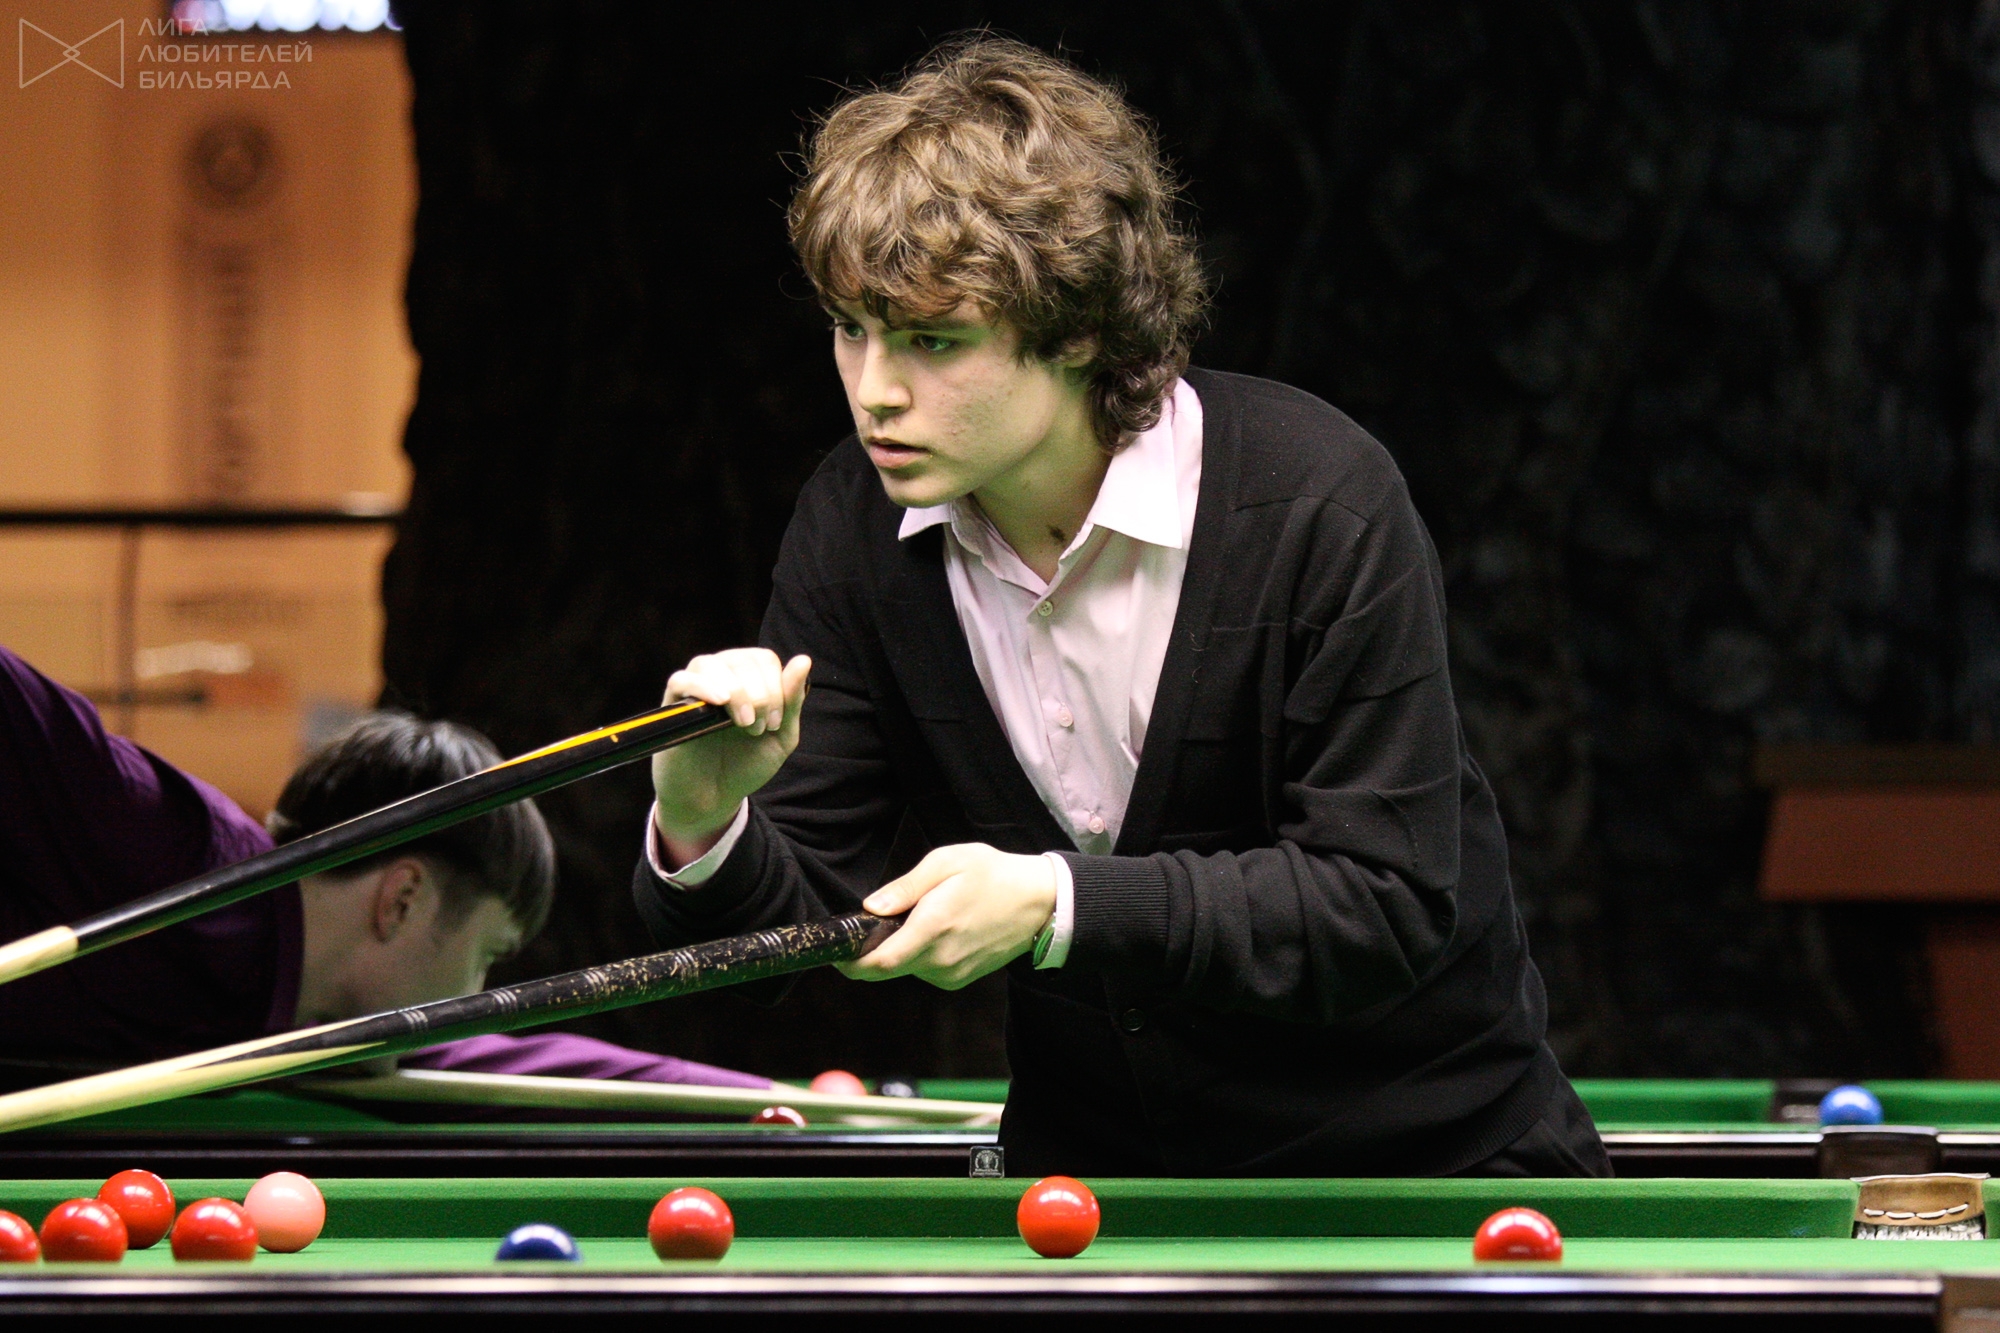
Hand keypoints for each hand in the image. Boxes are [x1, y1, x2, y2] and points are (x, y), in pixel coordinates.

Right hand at [651, 649, 810, 860]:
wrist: (714, 798)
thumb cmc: (745, 764)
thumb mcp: (780, 735)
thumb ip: (792, 700)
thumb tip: (803, 660)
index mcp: (747, 679)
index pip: (763, 658)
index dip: (776, 687)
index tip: (774, 724)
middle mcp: (719, 677)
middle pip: (741, 659)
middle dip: (760, 694)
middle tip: (757, 729)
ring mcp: (694, 690)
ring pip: (710, 663)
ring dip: (736, 691)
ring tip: (743, 724)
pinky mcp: (672, 707)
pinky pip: (680, 680)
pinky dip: (702, 686)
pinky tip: (720, 702)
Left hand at [839, 844, 1055, 989]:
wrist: (1038, 902)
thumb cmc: (992, 874)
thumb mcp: (947, 862)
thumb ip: (905, 887)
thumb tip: (871, 907)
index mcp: (933, 927)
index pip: (880, 962)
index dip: (852, 963)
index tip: (836, 954)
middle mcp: (941, 958)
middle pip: (887, 969)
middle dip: (871, 953)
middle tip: (870, 927)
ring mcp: (951, 973)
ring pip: (906, 968)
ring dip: (899, 949)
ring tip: (920, 917)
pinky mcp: (958, 979)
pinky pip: (924, 970)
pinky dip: (918, 954)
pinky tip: (938, 930)